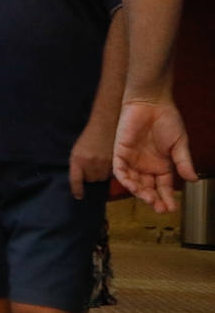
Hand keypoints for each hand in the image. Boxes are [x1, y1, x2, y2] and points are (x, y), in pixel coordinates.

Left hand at [68, 117, 114, 199]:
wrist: (105, 125)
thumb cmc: (89, 138)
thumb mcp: (77, 151)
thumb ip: (78, 165)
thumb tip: (81, 180)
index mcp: (77, 160)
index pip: (75, 181)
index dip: (77, 190)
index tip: (78, 196)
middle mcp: (90, 163)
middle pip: (91, 180)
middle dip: (92, 177)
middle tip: (93, 166)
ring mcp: (103, 163)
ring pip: (102, 178)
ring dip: (102, 174)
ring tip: (102, 162)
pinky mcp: (115, 162)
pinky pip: (112, 173)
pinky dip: (111, 170)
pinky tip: (109, 161)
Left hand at [113, 98, 196, 212]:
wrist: (151, 103)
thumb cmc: (167, 120)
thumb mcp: (179, 144)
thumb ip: (183, 162)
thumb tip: (193, 180)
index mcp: (161, 165)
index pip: (163, 187)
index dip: (166, 198)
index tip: (172, 209)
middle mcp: (146, 166)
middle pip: (148, 188)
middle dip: (153, 199)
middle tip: (159, 208)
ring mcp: (132, 161)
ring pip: (134, 183)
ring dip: (140, 193)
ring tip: (149, 199)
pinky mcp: (120, 153)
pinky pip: (119, 171)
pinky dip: (125, 180)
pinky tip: (133, 187)